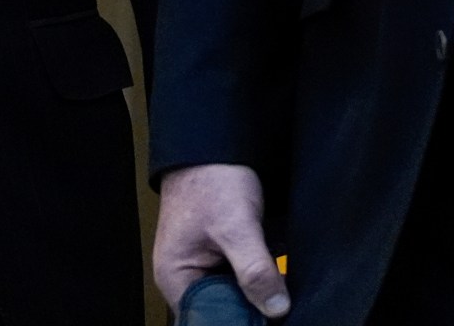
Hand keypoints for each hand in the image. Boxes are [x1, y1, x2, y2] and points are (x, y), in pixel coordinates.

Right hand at [155, 163, 290, 317]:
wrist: (213, 144)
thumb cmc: (210, 180)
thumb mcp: (236, 227)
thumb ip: (254, 270)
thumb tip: (276, 309)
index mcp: (175, 278)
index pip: (209, 319)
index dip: (241, 320)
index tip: (269, 314)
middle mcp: (185, 278)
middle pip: (223, 311)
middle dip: (252, 307)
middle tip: (278, 298)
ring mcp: (203, 267)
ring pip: (235, 297)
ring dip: (257, 292)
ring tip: (277, 285)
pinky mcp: (221, 257)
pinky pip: (240, 280)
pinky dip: (258, 278)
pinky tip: (274, 274)